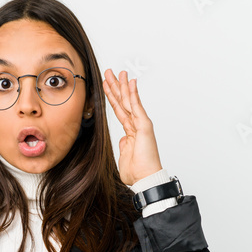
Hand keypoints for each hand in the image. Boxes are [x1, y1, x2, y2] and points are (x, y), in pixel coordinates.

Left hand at [102, 69, 162, 186]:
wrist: (144, 178)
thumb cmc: (137, 171)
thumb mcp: (124, 155)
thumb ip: (124, 145)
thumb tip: (123, 138)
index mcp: (130, 131)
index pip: (119, 110)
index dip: (112, 97)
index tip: (107, 85)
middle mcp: (136, 125)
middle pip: (123, 101)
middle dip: (115, 86)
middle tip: (109, 72)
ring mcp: (141, 124)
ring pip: (128, 100)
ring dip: (122, 86)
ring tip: (117, 72)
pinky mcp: (144, 125)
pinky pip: (136, 106)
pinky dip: (133, 93)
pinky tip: (130, 82)